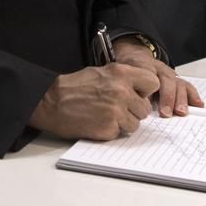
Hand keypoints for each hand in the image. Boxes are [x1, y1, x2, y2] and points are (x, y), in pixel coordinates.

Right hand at [28, 63, 158, 140]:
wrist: (51, 102)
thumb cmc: (73, 86)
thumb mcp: (101, 72)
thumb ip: (123, 79)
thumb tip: (140, 90)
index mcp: (121, 73)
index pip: (153, 82)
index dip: (146, 90)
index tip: (137, 93)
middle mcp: (122, 91)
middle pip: (145, 108)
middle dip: (134, 110)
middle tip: (117, 108)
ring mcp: (116, 111)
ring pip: (136, 123)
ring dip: (124, 122)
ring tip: (106, 115)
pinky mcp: (109, 127)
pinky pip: (121, 132)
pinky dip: (112, 130)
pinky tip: (98, 121)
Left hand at [113, 39, 203, 117]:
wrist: (136, 58)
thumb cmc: (130, 71)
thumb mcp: (124, 75)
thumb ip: (130, 87)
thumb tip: (137, 103)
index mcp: (145, 65)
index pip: (149, 75)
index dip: (149, 89)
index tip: (147, 101)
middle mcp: (160, 69)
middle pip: (167, 80)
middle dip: (167, 97)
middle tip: (165, 113)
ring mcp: (170, 74)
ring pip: (178, 84)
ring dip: (181, 99)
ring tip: (181, 112)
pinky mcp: (177, 81)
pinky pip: (187, 87)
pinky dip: (193, 96)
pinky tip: (199, 105)